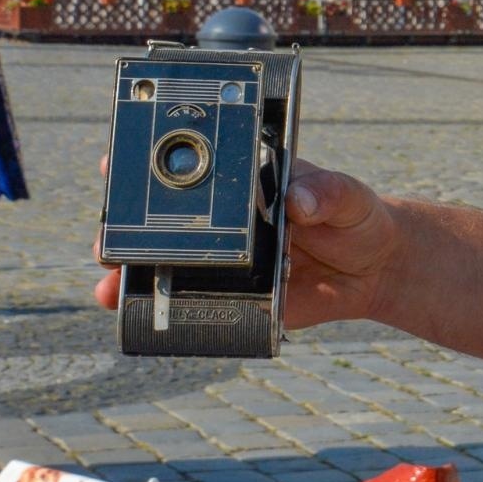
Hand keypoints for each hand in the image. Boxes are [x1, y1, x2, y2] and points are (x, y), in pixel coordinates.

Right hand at [92, 154, 399, 332]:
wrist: (376, 268)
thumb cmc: (356, 215)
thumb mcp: (348, 194)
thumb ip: (326, 191)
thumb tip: (298, 199)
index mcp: (243, 177)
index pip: (188, 164)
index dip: (146, 161)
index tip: (114, 164)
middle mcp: (221, 217)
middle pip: (159, 218)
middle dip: (123, 228)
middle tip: (107, 241)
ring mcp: (223, 259)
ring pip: (163, 266)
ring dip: (130, 279)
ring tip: (110, 291)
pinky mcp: (236, 297)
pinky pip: (193, 305)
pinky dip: (166, 313)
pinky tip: (144, 320)